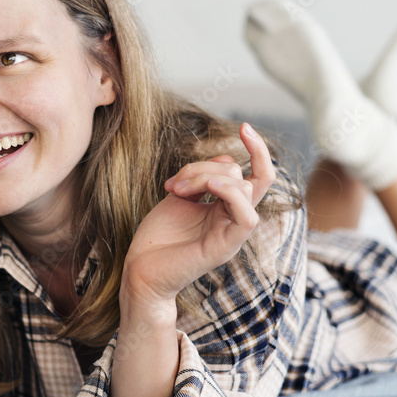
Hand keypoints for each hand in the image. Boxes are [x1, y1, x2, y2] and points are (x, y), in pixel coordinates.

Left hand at [122, 123, 275, 305]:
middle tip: (172, 185)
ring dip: (206, 178)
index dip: (257, 150)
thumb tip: (228, 159)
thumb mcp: (181, 195)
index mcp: (226, 208)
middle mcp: (233, 220)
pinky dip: (229, 194)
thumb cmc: (157, 237)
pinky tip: (205, 190)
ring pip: (242, 188)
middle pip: (239, 175)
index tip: (245, 126)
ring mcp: (232, 234)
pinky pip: (247, 216)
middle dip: (204, 167)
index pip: (256, 176)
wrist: (140, 271)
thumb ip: (203, 176)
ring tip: (176, 190)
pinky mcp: (226, 247)